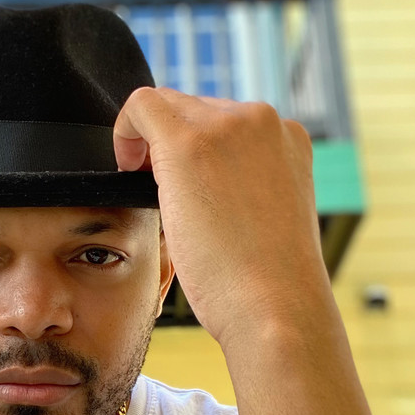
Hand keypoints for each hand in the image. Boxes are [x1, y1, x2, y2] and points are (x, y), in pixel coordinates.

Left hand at [113, 88, 327, 348]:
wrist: (277, 308)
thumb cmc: (269, 285)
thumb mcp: (266, 218)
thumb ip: (244, 187)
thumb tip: (204, 184)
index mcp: (289, 139)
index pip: (227, 122)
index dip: (198, 151)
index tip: (189, 189)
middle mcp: (264, 121)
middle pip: (195, 110)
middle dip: (173, 146)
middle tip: (167, 196)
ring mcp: (229, 126)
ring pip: (169, 107)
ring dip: (153, 146)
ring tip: (156, 194)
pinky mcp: (190, 141)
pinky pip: (141, 106)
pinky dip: (126, 131)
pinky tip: (129, 169)